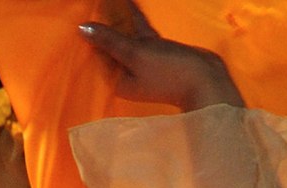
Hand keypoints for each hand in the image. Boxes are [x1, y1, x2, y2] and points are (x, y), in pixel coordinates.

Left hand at [79, 4, 242, 111]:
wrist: (206, 79)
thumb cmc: (168, 71)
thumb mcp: (135, 54)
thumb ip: (110, 41)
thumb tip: (82, 30)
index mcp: (118, 80)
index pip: (97, 55)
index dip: (90, 35)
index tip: (80, 15)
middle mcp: (128, 73)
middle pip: (110, 45)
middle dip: (103, 25)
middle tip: (92, 4)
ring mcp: (143, 61)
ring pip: (126, 36)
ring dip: (118, 18)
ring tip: (107, 1)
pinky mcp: (157, 51)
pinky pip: (140, 31)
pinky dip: (134, 18)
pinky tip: (128, 2)